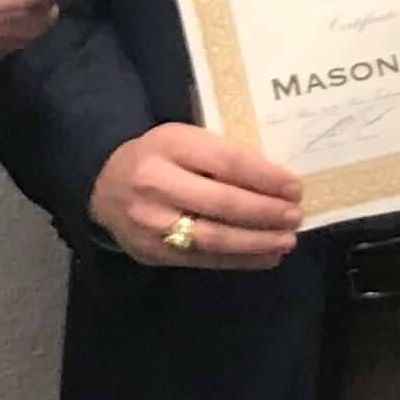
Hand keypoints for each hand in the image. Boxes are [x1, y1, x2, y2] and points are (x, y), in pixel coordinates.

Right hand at [89, 123, 302, 268]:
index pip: (228, 162)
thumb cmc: (160, 157)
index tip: (295, 187)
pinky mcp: (153, 252)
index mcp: (170, 145)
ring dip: (258, 242)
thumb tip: (278, 179)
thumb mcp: (184, 139)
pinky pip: (204, 259)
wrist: (104, 185)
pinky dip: (241, 260)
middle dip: (266, 212)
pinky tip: (267, 256)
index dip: (266, 177)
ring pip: (214, 237)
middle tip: (295, 216)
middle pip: (223, 203)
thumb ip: (221, 153)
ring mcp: (152, 222)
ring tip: (287, 240)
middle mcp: (156, 183)